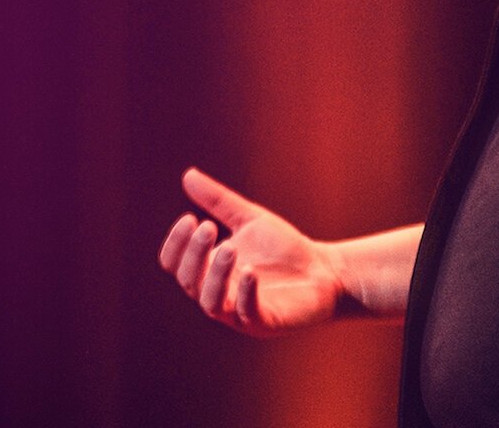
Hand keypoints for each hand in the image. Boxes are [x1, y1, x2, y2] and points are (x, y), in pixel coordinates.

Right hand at [158, 167, 343, 337]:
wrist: (324, 271)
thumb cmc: (283, 249)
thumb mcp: (249, 219)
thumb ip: (218, 201)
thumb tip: (188, 175)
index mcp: (209, 270)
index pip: (175, 264)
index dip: (176, 244)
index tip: (190, 218)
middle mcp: (218, 293)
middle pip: (189, 281)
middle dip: (195, 254)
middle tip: (208, 226)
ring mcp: (239, 311)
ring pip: (211, 302)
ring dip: (215, 275)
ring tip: (230, 247)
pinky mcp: (264, 322)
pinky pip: (247, 313)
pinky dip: (244, 293)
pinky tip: (249, 272)